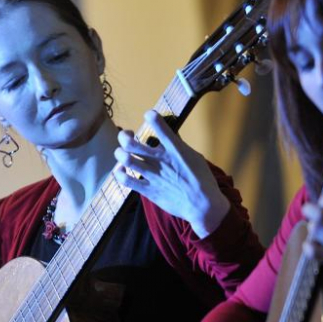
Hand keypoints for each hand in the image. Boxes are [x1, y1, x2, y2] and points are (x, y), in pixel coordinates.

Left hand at [113, 110, 229, 238]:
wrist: (202, 206)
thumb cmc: (202, 180)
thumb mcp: (195, 157)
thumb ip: (180, 146)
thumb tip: (171, 136)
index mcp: (175, 150)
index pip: (160, 127)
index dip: (152, 117)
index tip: (149, 115)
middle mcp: (161, 161)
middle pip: (132, 144)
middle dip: (124, 137)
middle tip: (126, 136)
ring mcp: (153, 176)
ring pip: (127, 160)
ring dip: (120, 154)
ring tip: (122, 153)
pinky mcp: (149, 191)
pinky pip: (127, 181)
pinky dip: (119, 174)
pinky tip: (120, 171)